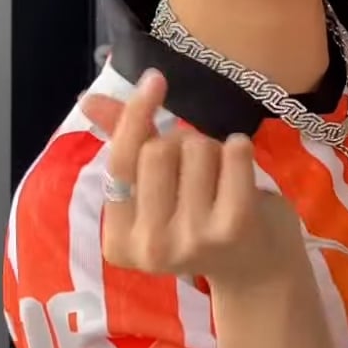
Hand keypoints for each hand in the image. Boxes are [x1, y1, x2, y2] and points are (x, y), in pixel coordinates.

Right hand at [82, 71, 305, 291]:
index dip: (136, 114)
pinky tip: (242, 171)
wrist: (259, 268)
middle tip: (198, 169)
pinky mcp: (234, 226)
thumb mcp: (157, 191)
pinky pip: (233, 153)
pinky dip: (240, 147)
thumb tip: (87, 100)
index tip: (155, 79)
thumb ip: (125, 145)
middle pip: (158, 149)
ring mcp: (192, 239)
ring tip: (220, 178)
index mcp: (119, 241)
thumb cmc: (202, 220)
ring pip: (197, 147)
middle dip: (181, 142)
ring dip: (213, 149)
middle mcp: (151, 246)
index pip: (120, 161)